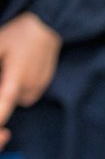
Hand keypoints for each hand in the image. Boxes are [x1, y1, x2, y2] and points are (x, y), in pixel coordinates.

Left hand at [0, 12, 61, 149]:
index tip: (0, 130)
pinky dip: (17, 86)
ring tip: (8, 67)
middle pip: (7, 102)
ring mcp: (38, 89)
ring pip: (15, 99)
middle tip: (4, 67)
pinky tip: (17, 68)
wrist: (47, 29)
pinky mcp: (42, 86)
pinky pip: (25, 93)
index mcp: (15, 81)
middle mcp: (29, 90)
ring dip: (8, 89)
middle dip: (1, 94)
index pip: (3, 108)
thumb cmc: (18, 35)